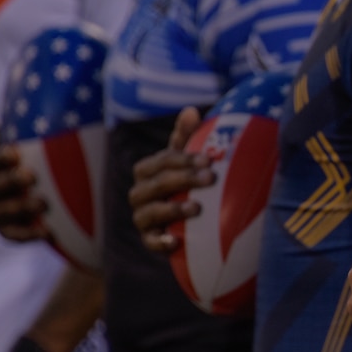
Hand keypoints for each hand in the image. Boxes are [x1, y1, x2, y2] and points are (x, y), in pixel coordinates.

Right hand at [0, 125, 46, 241]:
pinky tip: (47, 231)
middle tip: (30, 175)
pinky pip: (15, 236)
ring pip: (0, 214)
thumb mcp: (12, 152)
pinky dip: (30, 235)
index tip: (15, 153)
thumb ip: (3, 139)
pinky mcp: (6, 233)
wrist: (34, 196)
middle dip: (8, 182)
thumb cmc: (20, 165)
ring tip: (43, 202)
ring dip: (21, 208)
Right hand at [129, 107, 208, 253]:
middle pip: (157, 184)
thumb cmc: (187, 183)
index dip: (184, 159)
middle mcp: (140, 192)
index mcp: (148, 170)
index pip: (162, 161)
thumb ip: (186, 136)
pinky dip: (160, 241)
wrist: (187, 221)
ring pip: (149, 212)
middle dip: (183, 180)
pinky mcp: (149, 239)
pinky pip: (150, 241)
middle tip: (211, 179)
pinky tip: (176, 241)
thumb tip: (191, 110)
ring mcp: (143, 217)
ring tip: (197, 208)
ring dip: (171, 208)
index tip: (209, 159)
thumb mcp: (187, 160)